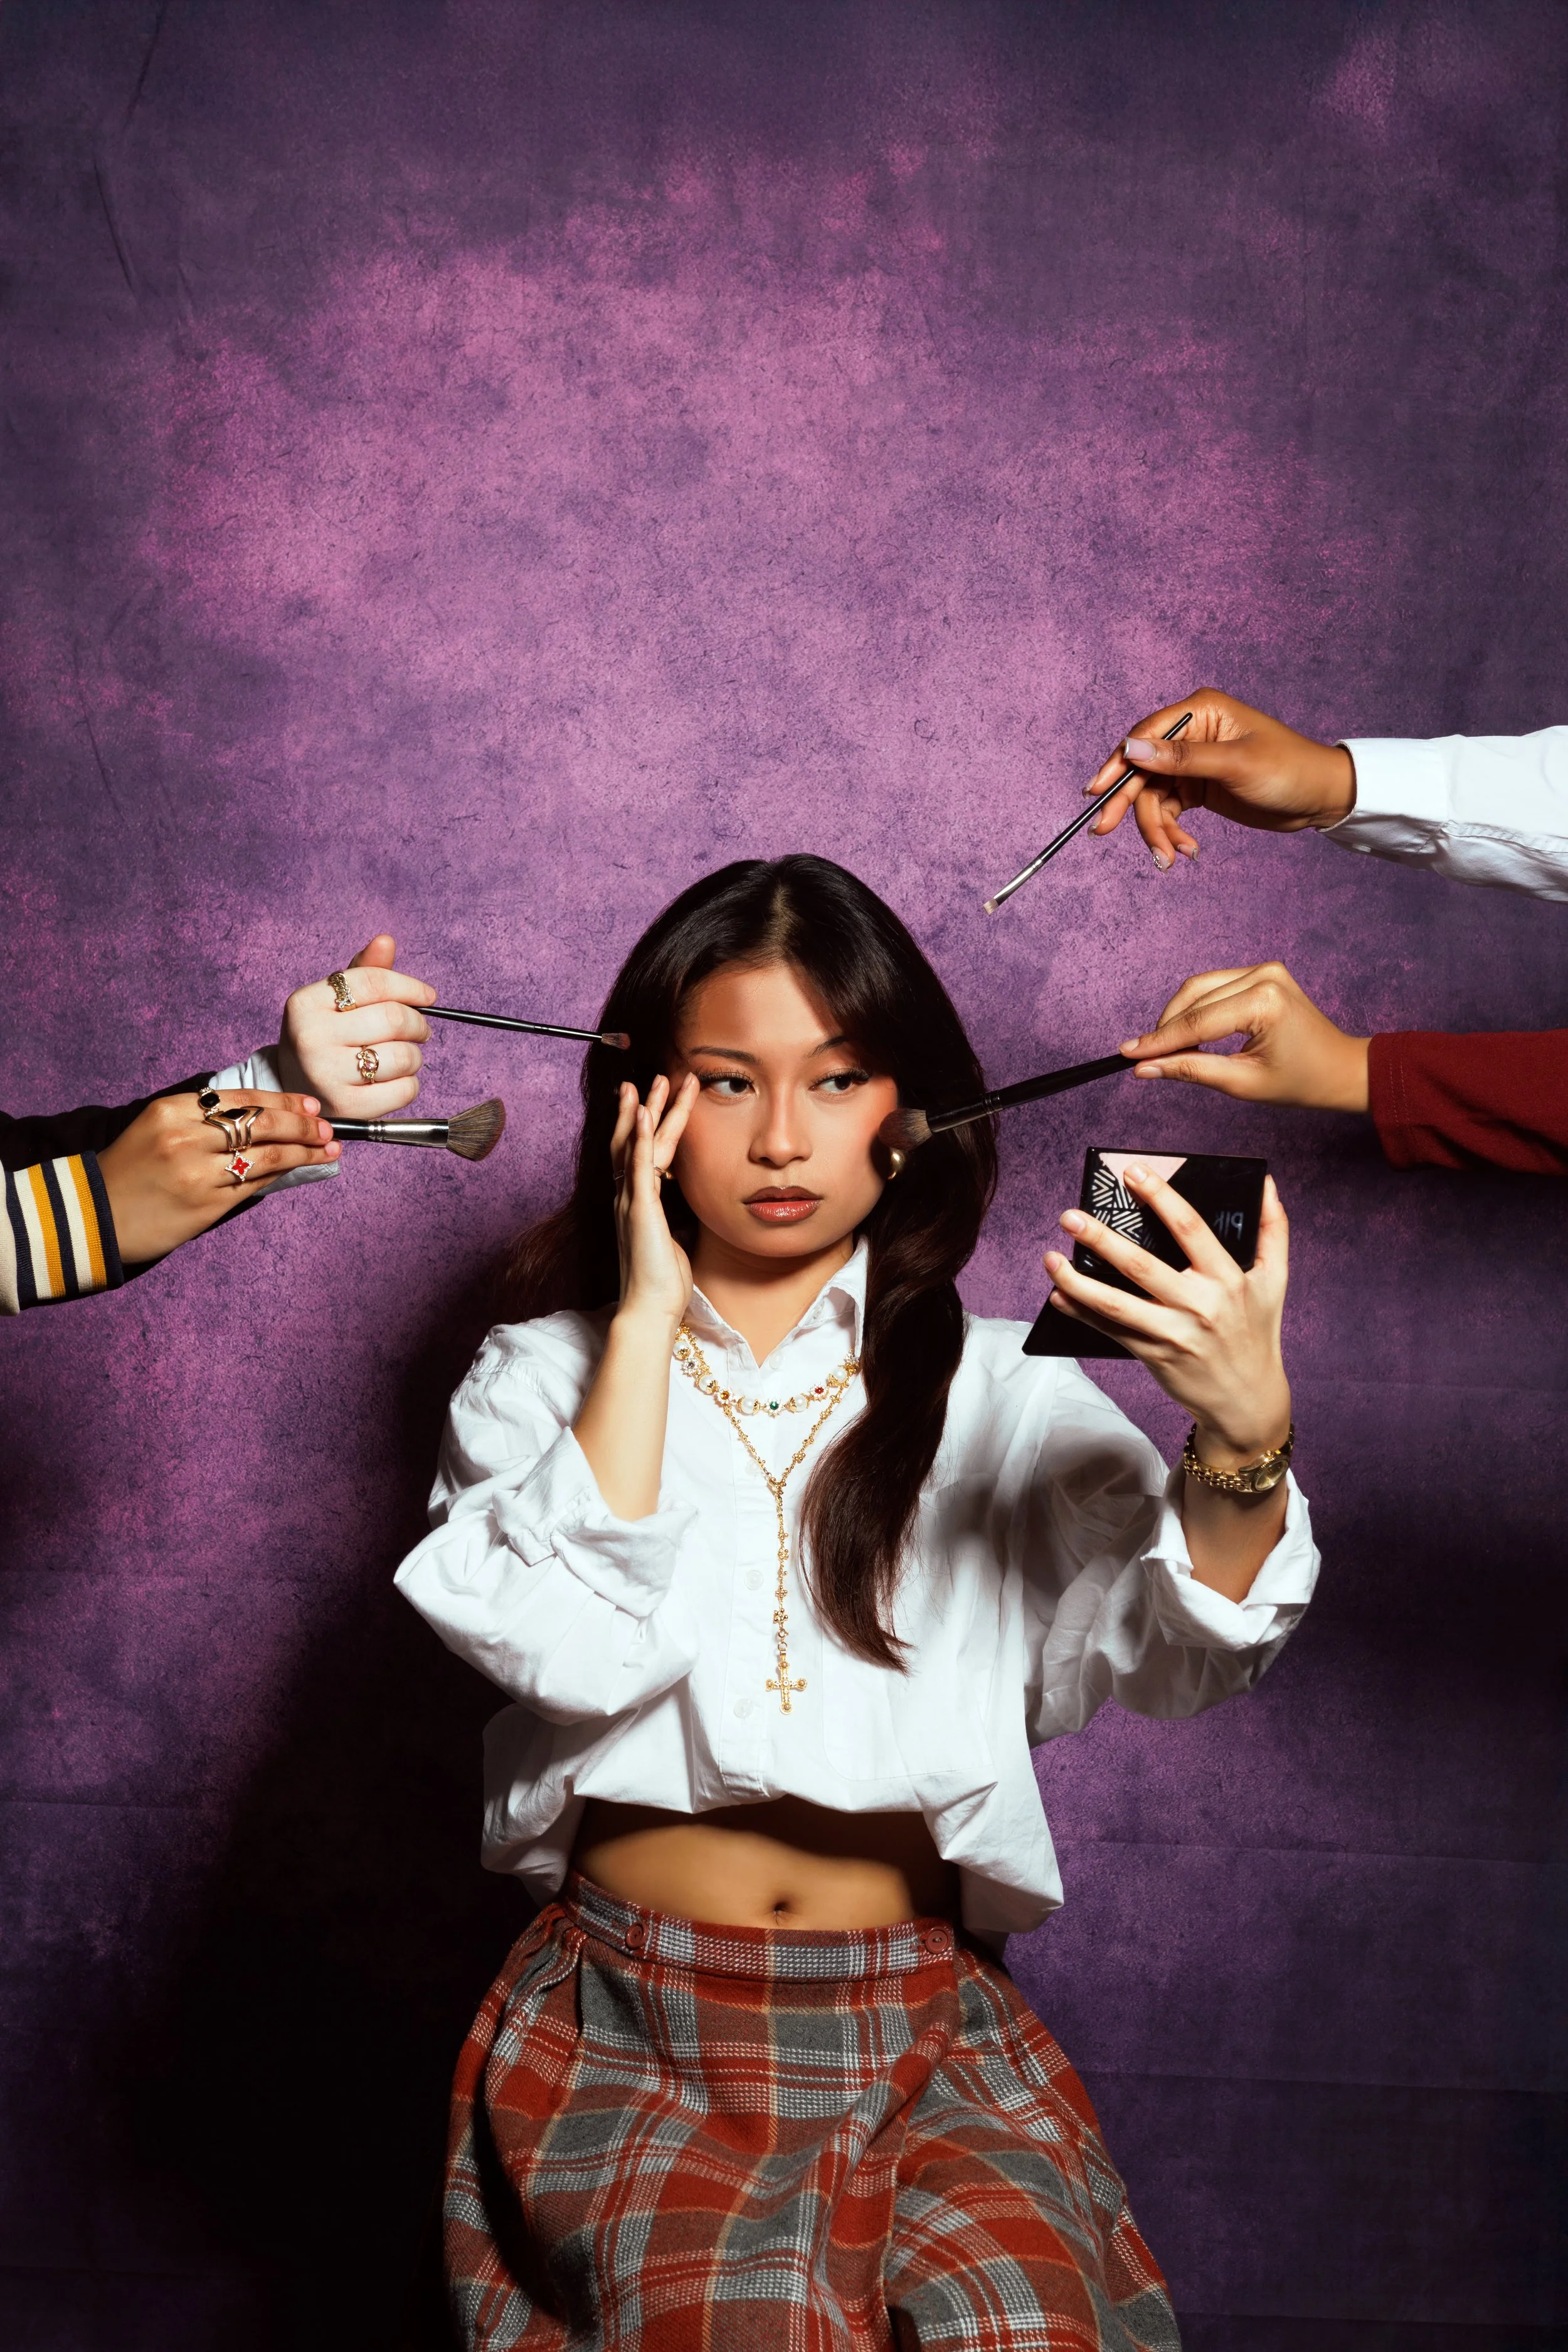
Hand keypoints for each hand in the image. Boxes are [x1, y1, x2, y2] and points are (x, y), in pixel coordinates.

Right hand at [97, 1090, 338, 1263]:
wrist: (92, 1216)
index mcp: (172, 1110)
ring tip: (328, 1149)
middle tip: (327, 1128)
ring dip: (304, 1151)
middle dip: (301, 1124)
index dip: (282, 1101)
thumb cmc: (130, 1170)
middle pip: (261, 1124)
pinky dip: (281, 1174)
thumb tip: (262, 1116)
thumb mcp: (157, 1128)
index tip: (309, 1105)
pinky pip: (254, 1185)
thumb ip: (202, 1120)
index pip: (242, 1099)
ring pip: (266, 1156)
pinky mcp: (205, 1205)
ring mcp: (197, 1173)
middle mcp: (186, 1138)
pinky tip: (300, 1169)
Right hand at [278, 933, 436, 1116]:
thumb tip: (386, 941)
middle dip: (417, 1023)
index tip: (427, 996)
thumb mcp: (334, 1000)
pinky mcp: (347, 1108)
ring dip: (415, 1056)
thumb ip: (364, 971)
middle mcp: (310, 1037)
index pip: (374, 982)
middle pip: (392, 1018)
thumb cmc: (324, 1036)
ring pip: (402, 1056)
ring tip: (404, 1056)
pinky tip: (394, 1080)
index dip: (410, 987)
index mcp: (306, 1003)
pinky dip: (410, 1083)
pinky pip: (404, 1090)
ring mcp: (326, 1075)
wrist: (294, 1087)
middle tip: (420, 1030)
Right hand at [608, 1073, 699, 1329]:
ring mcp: (631, 1201)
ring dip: (645, 1110)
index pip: (641, 1154)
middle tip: (657, 1076)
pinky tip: (645, 1114)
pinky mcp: (640, 1209)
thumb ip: (676, 1219)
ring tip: (653, 1082)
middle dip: (648, 1106)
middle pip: (636, 1140)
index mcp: (637, 1203)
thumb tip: (687, 1209)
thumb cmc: (662, 1281)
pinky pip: (640, 1166)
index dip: (649, 1124)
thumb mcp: (674, 1241)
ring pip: (636, 1145)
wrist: (650, 1309)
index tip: (658, 1100)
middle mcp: (628, 1197)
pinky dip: (642, 1138)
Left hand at [1043, 1163, 1291, 1467]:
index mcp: (1229, 1279)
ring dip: (1077, 1281)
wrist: (1248, 1402)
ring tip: (1050, 1258)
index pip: (1190, 1228)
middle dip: (1102, 1238)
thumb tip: (1266, 1183)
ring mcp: (1175, 1334)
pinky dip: (1081, 1313)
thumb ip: (1273, 1230)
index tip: (1132, 1171)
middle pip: (1142, 1266)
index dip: (1161, 1196)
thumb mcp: (1274, 1282)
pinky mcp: (1154, 1356)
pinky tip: (1057, 1296)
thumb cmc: (1258, 1334)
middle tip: (1070, 1215)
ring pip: (1117, 1304)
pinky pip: (1111, 1330)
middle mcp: (1201, 1306)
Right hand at [1084, 689, 1356, 867]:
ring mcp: (1192, 763)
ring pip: (1153, 797)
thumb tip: (1131, 749)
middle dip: (1129, 805)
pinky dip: (1173, 833)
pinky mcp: (1198, 788)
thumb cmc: (1287, 769)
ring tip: (1169, 859)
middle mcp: (1190, 734)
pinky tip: (1187, 851)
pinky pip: (1170, 812)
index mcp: (1199, 712)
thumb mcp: (1234, 765)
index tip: (1096, 793)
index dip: (1118, 764)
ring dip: (1156, 829)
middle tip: (1104, 832)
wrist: (1321, 798)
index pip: (1145, 736)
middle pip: (1143, 770)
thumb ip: (1181, 759)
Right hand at [1121, 963, 1370, 1111]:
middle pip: (1193, 998)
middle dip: (1165, 1028)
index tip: (1127, 1054)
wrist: (1340, 1069)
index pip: (1197, 1022)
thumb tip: (1146, 1068)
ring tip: (1163, 1048)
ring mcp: (1264, 969)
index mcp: (1264, 1002)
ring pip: (1199, 988)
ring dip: (1177, 1016)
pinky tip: (1187, 1032)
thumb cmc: (1302, 1080)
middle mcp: (1264, 975)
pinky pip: (1214, 986)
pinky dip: (1195, 1008)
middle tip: (1141, 1057)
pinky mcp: (1262, 972)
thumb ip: (1190, 1070)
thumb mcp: (1242, 1083)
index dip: (1158, 1041)